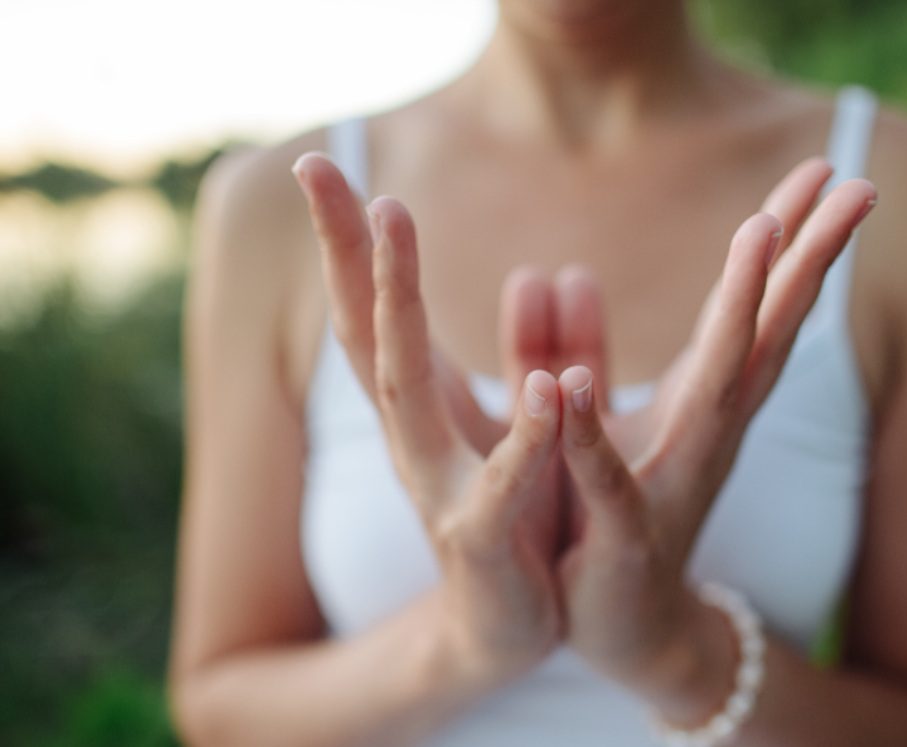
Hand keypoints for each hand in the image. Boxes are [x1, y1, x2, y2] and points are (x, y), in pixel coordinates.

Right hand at [293, 155, 567, 684]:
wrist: (508, 622)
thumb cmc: (518, 508)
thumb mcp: (525, 416)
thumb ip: (537, 347)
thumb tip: (544, 272)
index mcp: (422, 406)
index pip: (373, 309)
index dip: (345, 240)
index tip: (318, 164)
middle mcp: (411, 436)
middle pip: (366, 330)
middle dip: (346, 249)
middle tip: (321, 169)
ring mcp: (437, 486)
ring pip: (403, 390)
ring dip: (397, 308)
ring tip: (393, 227)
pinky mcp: (482, 538)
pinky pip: (503, 481)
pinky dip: (527, 434)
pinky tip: (553, 385)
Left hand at [554, 169, 877, 720]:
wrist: (630, 629)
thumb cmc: (612, 512)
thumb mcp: (591, 416)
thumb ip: (571, 343)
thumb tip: (562, 274)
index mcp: (704, 403)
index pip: (759, 309)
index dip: (793, 240)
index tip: (828, 167)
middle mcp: (709, 433)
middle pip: (767, 331)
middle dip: (807, 256)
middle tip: (857, 182)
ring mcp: (677, 481)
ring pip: (716, 386)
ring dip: (737, 312)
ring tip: (758, 235)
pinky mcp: (625, 536)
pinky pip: (608, 478)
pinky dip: (592, 433)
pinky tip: (573, 382)